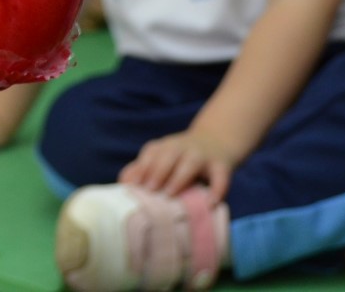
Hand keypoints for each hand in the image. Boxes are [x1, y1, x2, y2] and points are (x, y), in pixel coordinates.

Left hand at [118, 130, 238, 203]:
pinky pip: (221, 177)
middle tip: (149, 190)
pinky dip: (217, 190)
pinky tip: (210, 203)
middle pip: (168, 154)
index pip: (151, 153)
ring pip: (191, 162)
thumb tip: (122, 183)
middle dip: (157, 171)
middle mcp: (183, 147)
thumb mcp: (161, 156)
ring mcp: (203, 155)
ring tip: (170, 194)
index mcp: (166, 146)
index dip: (141, 168)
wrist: (216, 141)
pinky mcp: (222, 165)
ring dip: (180, 177)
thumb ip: (142, 168)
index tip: (131, 186)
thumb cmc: (181, 157)